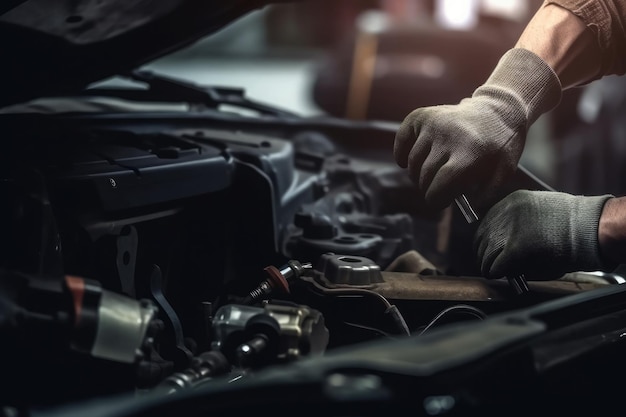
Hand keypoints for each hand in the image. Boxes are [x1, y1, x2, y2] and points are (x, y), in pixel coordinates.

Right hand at [393, 48, 560, 209]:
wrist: (499, 110)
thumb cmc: (500, 146)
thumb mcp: (503, 171)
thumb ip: (486, 194)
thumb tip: (467, 208)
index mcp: (470, 153)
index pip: (441, 184)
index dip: (435, 199)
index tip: (437, 203)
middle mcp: (448, 137)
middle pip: (425, 174)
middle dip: (427, 189)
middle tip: (434, 191)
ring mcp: (433, 124)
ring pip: (413, 160)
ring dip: (416, 174)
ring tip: (427, 178)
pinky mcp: (423, 116)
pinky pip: (402, 137)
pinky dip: (400, 153)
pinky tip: (404, 162)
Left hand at [474, 190, 612, 279]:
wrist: (591, 227)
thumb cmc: (573, 223)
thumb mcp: (539, 213)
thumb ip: (518, 223)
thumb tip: (502, 243)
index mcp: (513, 200)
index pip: (486, 221)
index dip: (485, 238)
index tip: (486, 248)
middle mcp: (507, 211)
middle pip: (482, 237)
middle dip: (483, 252)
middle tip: (487, 263)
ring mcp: (511, 229)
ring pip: (486, 252)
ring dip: (488, 264)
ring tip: (492, 271)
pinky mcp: (516, 248)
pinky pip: (497, 264)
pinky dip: (495, 271)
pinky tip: (498, 274)